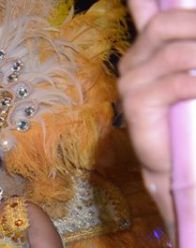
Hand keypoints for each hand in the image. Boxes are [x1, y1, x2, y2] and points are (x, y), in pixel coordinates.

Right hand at [118, 4, 195, 217]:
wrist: (179, 158)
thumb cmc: (192, 112)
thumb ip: (192, 45)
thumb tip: (195, 31)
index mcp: (151, 42)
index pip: (145, 6)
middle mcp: (136, 57)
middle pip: (166, 22)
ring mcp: (131, 81)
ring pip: (173, 52)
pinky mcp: (135, 105)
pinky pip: (173, 83)